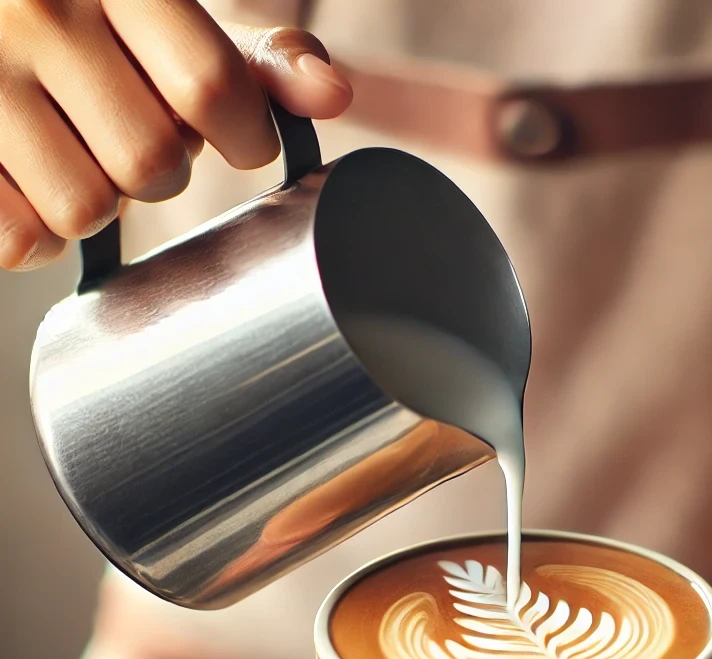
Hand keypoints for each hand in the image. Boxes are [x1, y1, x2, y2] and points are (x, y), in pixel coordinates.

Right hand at [0, 0, 351, 270]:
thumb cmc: (96, 25)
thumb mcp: (178, 22)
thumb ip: (258, 61)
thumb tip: (334, 97)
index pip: (210, 85)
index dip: (244, 136)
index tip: (244, 141)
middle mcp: (38, 8)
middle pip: (151, 162)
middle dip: (164, 172)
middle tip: (137, 138)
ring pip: (86, 207)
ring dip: (102, 203)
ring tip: (81, 154)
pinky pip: (20, 236)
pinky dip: (38, 233)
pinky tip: (33, 185)